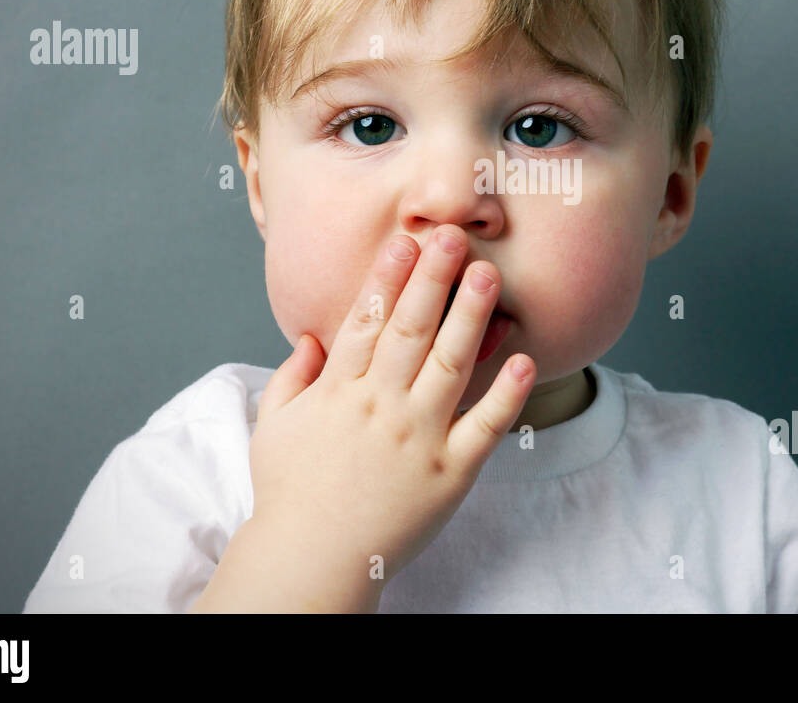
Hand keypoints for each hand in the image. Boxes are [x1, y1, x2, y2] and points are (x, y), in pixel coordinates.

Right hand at [247, 225, 535, 603]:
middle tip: (454, 236)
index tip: (407, 240)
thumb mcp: (273, 428)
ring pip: (450, 365)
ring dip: (471, 316)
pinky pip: (484, 427)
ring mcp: (418, 439)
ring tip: (488, 275)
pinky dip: (507, 394)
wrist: (311, 562)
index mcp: (339, 392)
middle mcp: (380, 407)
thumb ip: (292, 378)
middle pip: (412, 330)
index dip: (388, 276)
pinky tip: (524, 360)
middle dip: (433, 278)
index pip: (367, 321)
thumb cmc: (289, 494)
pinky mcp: (450, 473)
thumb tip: (311, 337)